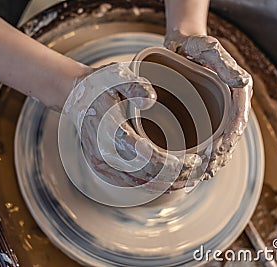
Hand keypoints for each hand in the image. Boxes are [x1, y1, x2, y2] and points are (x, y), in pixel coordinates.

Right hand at [64, 63, 201, 191]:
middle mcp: (104, 154)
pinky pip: (131, 183)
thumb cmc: (100, 86)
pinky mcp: (104, 168)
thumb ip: (135, 86)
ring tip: (190, 178)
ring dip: (166, 184)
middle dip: (176, 177)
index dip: (174, 166)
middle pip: (147, 177)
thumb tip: (151, 100)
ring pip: (140, 184)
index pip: (147, 160)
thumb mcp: (117, 76)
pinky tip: (169, 181)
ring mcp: (102, 164)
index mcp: (110, 133)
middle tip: (199, 170)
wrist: (77, 97)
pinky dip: (152, 185)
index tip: (195, 160)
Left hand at [164, 30, 252, 178]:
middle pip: (230, 135)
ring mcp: (220, 110)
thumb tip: (243, 82)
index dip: (229, 140)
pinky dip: (205, 152)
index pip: (237, 121)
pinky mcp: (208, 113)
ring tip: (201, 176)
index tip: (217, 155)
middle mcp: (232, 103)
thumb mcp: (210, 49)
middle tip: (206, 173)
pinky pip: (210, 136)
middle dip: (220, 156)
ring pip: (221, 140)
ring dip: (214, 160)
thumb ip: (225, 64)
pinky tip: (195, 165)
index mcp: (238, 91)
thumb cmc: (197, 45)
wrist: (184, 43)